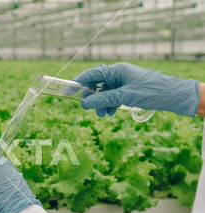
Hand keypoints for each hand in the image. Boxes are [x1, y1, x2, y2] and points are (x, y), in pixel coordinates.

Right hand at [72, 63, 199, 117]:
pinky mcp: (127, 91)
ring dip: (101, 104)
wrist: (172, 96)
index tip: (68, 91)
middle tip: (89, 107)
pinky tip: (112, 112)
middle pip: (96, 84)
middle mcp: (118, 75)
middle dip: (92, 97)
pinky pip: (112, 98)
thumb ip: (103, 99)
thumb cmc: (150, 91)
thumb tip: (85, 103)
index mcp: (117, 70)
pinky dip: (110, 105)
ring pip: (104, 93)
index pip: (92, 74)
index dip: (78, 82)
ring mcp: (122, 83)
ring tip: (104, 115)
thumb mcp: (124, 96)